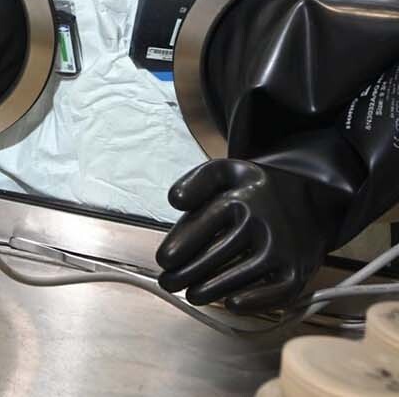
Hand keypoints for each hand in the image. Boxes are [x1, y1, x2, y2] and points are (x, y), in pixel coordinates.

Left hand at [155, 159, 335, 312]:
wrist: (313, 201)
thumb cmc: (259, 192)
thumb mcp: (227, 172)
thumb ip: (196, 181)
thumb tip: (175, 201)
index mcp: (241, 200)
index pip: (200, 228)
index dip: (177, 248)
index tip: (163, 260)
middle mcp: (262, 226)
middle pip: (213, 257)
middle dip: (184, 274)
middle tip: (168, 283)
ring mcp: (282, 251)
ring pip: (236, 278)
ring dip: (208, 291)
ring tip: (191, 294)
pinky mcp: (297, 273)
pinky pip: (273, 294)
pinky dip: (252, 302)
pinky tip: (230, 304)